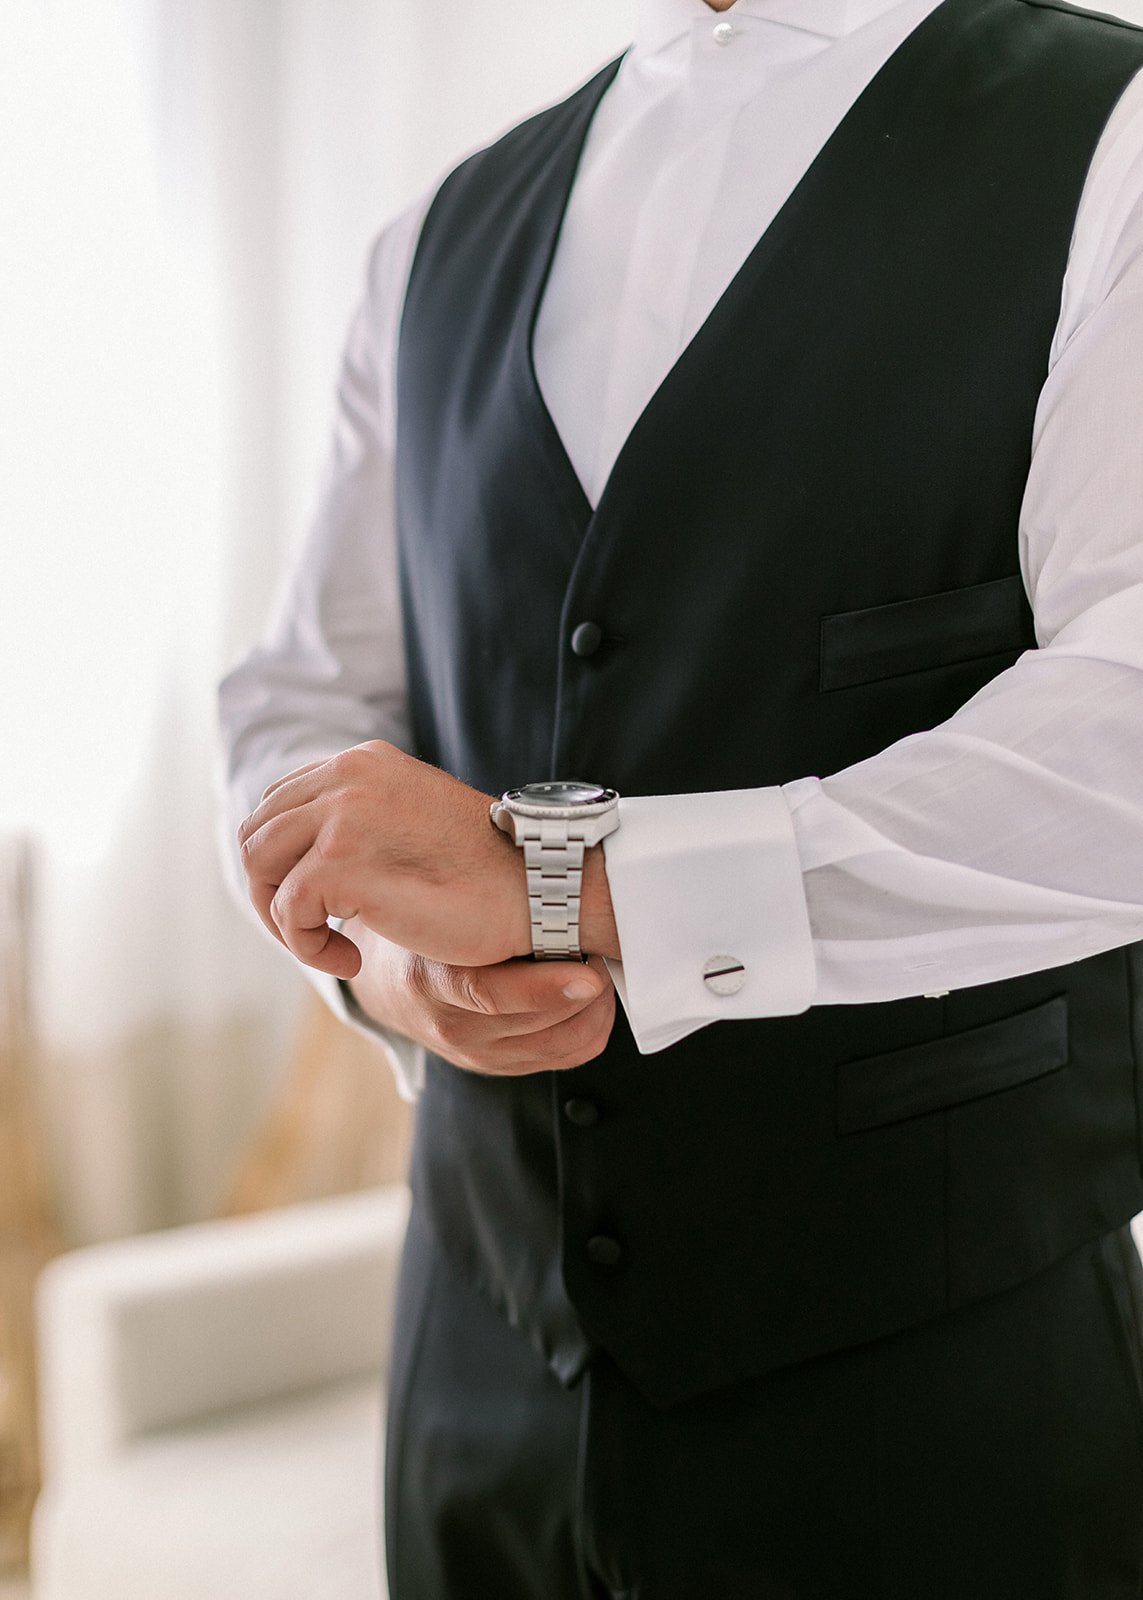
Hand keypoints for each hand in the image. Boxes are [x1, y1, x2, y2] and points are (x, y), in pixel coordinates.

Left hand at [237, 742, 529, 978]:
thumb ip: (366, 819)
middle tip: (314, 933)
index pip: (281, 802)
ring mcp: (342, 817)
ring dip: (285, 920)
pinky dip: (309, 947)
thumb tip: (313, 853)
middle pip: (259, 834)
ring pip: (260, 868)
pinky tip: (353, 959)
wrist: (542, 886)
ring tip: (331, 948)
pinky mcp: (342, 864)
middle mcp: (347, 776)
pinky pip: (288, 911)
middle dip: (272, 891)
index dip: (282, 860)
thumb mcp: (415, 819)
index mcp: (363, 762)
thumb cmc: (489, 870)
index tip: (313, 903)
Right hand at [348, 924, 616, 1076]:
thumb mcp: (438, 910)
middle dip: (586, 989)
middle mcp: (451, 1026)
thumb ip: (484, 905)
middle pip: (539, 1021)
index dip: (547, 988)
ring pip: (560, 1044)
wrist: (388, 983)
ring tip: (600, 971)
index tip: (590, 974)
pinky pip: (563, 1058)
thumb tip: (550, 880)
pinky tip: (592, 999)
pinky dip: (591, 1029)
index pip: (489, 994)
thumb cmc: (421, 933)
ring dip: (595, 1010)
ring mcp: (475, 1054)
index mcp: (429, 980)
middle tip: (602, 951)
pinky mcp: (498, 1067)